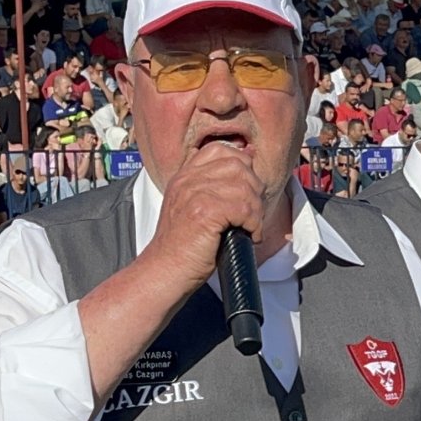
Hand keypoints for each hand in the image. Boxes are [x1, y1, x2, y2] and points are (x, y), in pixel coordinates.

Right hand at [144, 140, 268, 286]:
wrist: (165, 271)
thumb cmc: (183, 248)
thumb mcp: (192, 209)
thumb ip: (213, 190)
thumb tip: (249, 178)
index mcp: (185, 177)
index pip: (220, 150)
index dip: (242, 166)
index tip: (247, 192)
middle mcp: (188, 180)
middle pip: (239, 166)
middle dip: (254, 191)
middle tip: (251, 215)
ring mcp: (195, 193)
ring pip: (246, 187)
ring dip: (256, 211)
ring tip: (250, 228)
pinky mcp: (204, 211)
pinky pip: (245, 208)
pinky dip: (254, 224)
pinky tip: (248, 236)